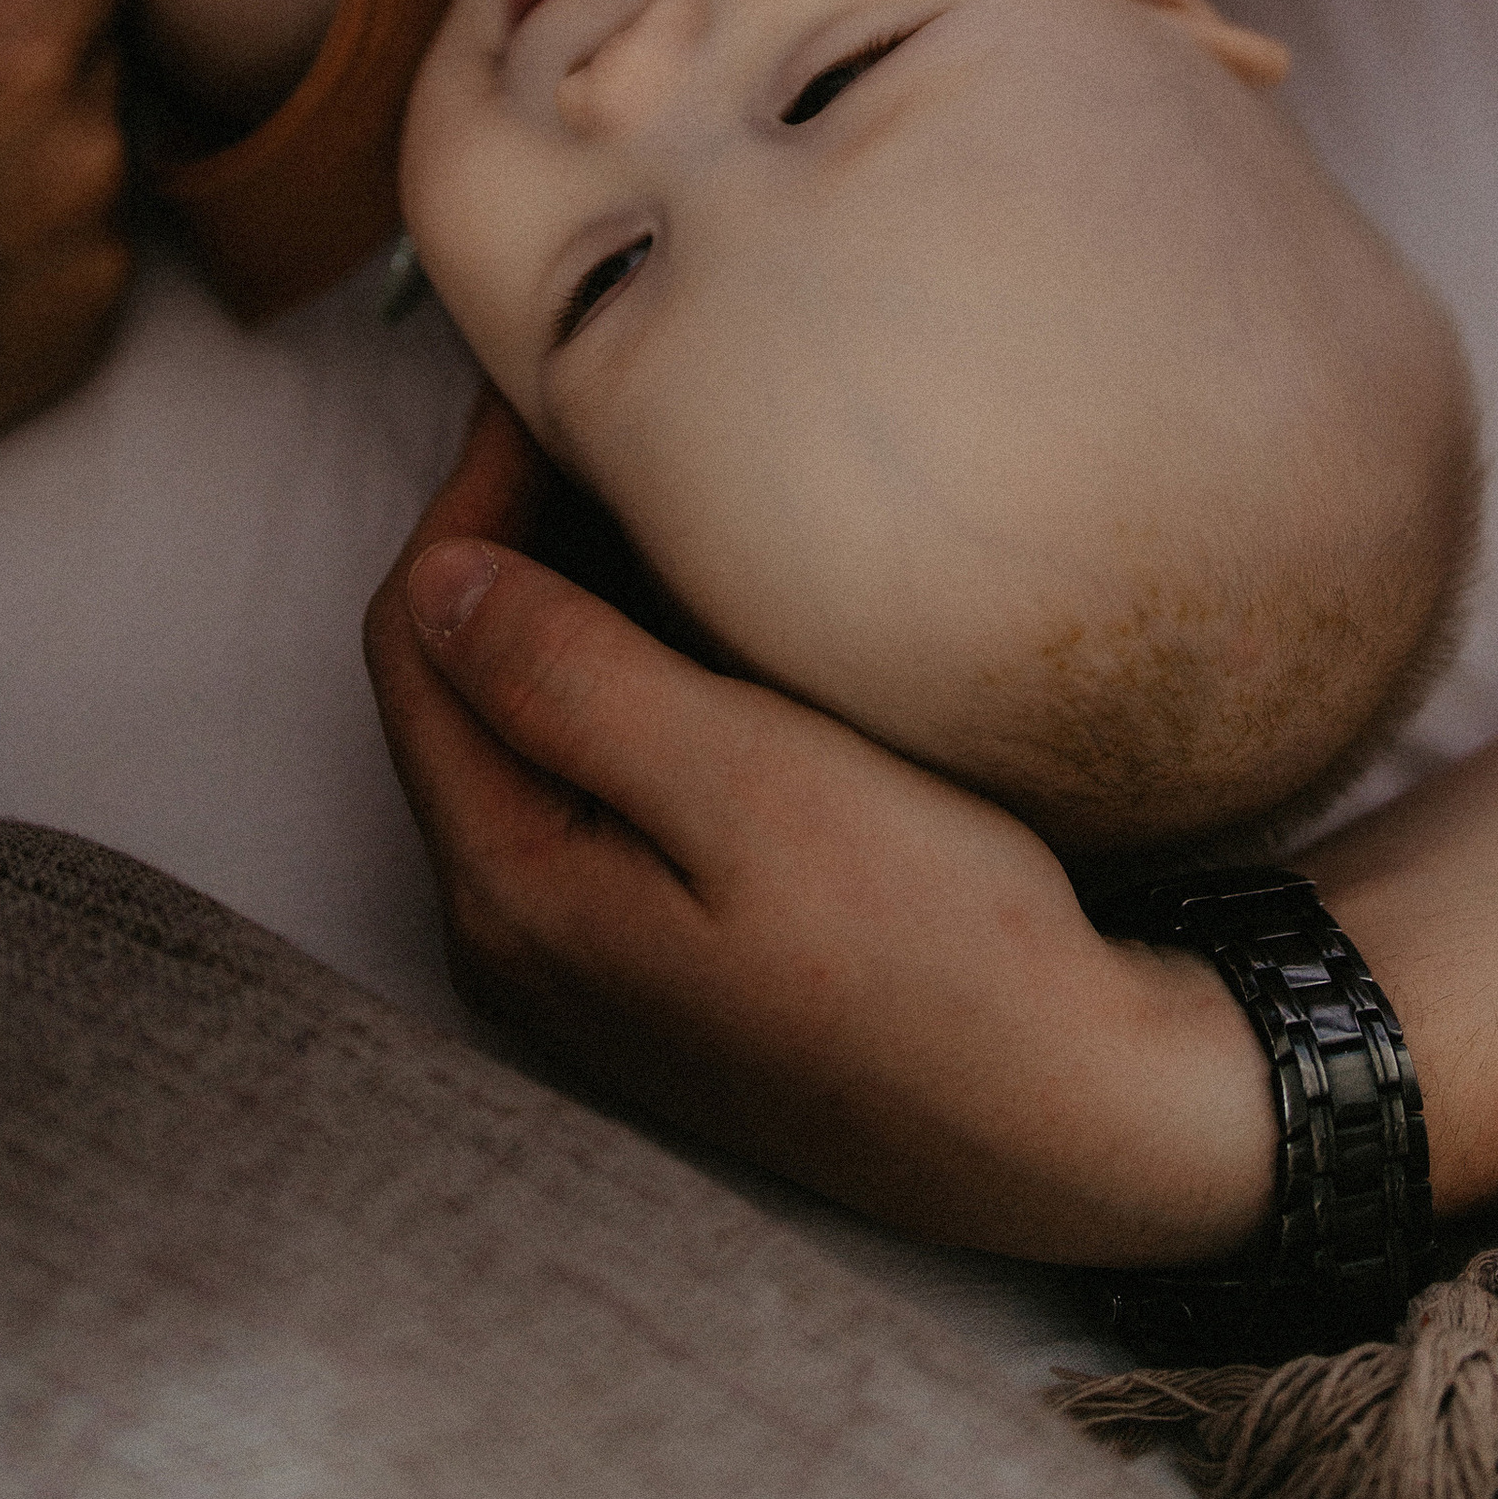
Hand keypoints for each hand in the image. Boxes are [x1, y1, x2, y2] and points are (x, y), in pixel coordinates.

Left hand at [364, 397, 1278, 1264]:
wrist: (1077, 1118)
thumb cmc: (930, 949)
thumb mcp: (747, 781)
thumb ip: (573, 680)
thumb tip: (440, 579)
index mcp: (514, 887)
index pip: (420, 638)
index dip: (471, 491)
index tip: (545, 380)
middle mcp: (523, 931)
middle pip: (460, 678)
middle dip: (510, 530)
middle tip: (595, 406)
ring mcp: (596, 951)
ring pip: (532, 720)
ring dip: (570, 593)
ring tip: (650, 475)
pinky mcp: (673, 951)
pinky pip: (601, 770)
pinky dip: (627, 664)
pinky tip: (705, 608)